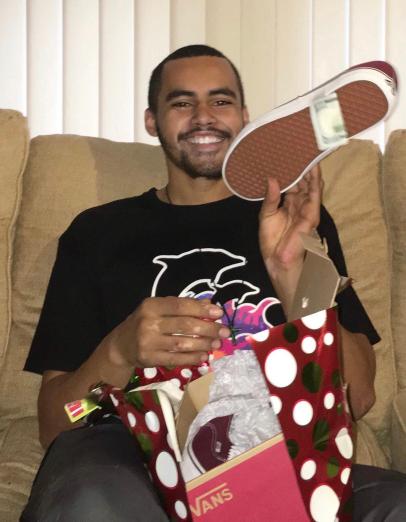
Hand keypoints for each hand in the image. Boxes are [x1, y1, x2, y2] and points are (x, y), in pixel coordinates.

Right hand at [104, 297, 228, 368]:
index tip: (219, 313)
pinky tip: (203, 356)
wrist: (120, 346)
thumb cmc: (145, 322)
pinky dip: (192, 358)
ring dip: (203, 344)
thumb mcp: (159, 309)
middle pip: (185, 325)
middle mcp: (149, 323)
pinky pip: (176, 359)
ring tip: (216, 344)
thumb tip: (210, 304)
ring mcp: (148, 342)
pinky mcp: (149, 359)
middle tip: (224, 331)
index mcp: (151, 306)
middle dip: (209, 328)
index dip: (202, 309)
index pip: (181, 306)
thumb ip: (181, 306)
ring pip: (182, 344)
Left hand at [259, 165, 321, 310]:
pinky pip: (315, 194)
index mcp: (287, 203)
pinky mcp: (311, 214)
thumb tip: (272, 178)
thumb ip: (270, 197)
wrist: (276, 260)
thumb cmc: (271, 240)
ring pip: (311, 184)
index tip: (288, 154)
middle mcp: (298, 203)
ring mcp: (306, 208)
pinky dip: (315, 181)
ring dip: (311, 169)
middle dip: (302, 165)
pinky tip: (313, 169)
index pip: (292, 182)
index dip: (291, 169)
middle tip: (301, 146)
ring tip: (309, 151)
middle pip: (303, 180)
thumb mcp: (266, 215)